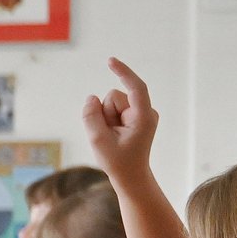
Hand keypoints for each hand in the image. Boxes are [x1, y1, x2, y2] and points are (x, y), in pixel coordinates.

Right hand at [81, 58, 158, 182]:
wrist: (130, 176)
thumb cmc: (118, 161)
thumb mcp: (98, 141)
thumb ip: (91, 116)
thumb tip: (91, 97)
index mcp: (144, 117)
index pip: (136, 87)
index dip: (123, 72)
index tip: (110, 61)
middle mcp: (145, 112)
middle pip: (114, 97)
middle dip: (104, 112)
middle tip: (108, 135)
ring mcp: (140, 114)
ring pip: (110, 103)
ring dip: (105, 118)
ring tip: (112, 136)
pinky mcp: (133, 116)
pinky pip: (112, 109)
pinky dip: (107, 120)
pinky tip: (114, 134)